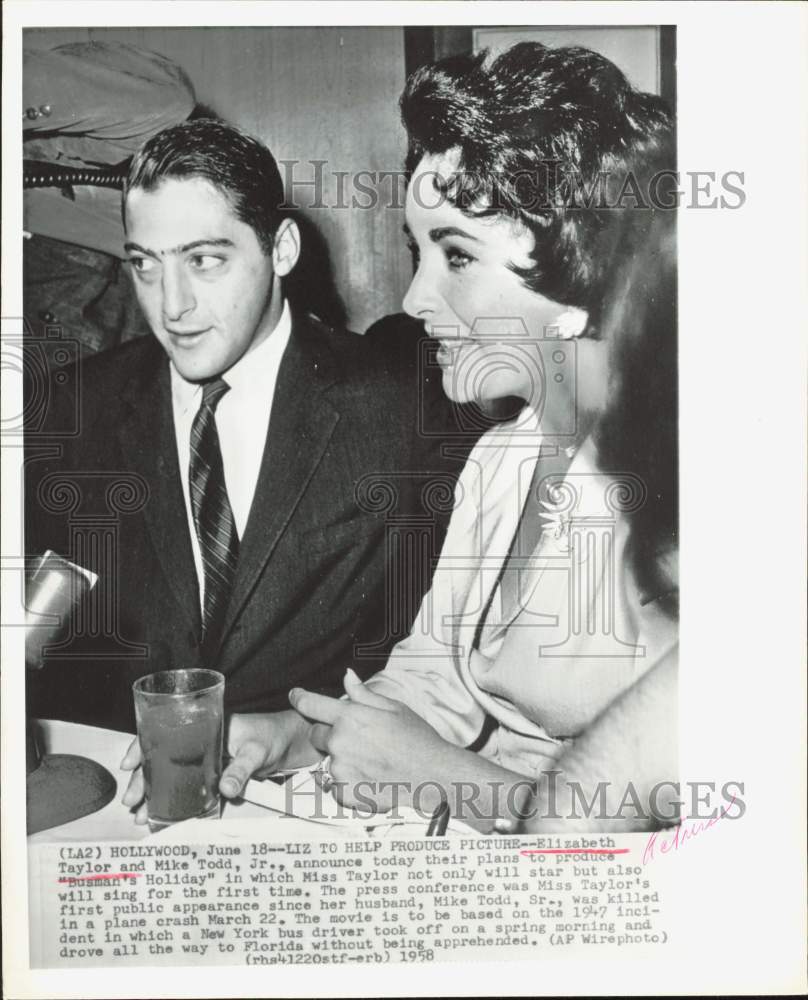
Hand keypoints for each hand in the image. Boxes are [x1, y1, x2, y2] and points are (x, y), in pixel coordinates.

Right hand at [120, 709, 315, 822]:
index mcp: (204, 725)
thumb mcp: (257, 750)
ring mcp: (203, 757)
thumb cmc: (273, 737)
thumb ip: (241, 769)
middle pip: (161, 756)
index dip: (142, 745)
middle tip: (131, 801)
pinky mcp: (211, 772)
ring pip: (169, 772)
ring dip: (152, 792)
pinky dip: (171, 798)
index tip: (129, 763)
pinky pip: (186, 784)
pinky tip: (161, 813)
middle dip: (142, 778)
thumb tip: (224, 789)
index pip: (164, 731)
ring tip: (140, 814)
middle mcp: (198, 739)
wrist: (290, 743)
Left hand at [289, 670, 450, 811]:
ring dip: (342, 759)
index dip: (300, 698)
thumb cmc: (418, 739)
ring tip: (371, 761)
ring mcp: (341, 769)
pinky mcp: (345, 793)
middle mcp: (340, 742)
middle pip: (317, 734)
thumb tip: (347, 676)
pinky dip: (347, 781)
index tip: (295, 695)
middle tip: (359, 739)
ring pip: (328, 760)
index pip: (311, 704)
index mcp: (350, 717)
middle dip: (330, 733)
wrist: (433, 776)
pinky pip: (335, 784)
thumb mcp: (394, 708)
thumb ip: (363, 694)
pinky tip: (370, 777)